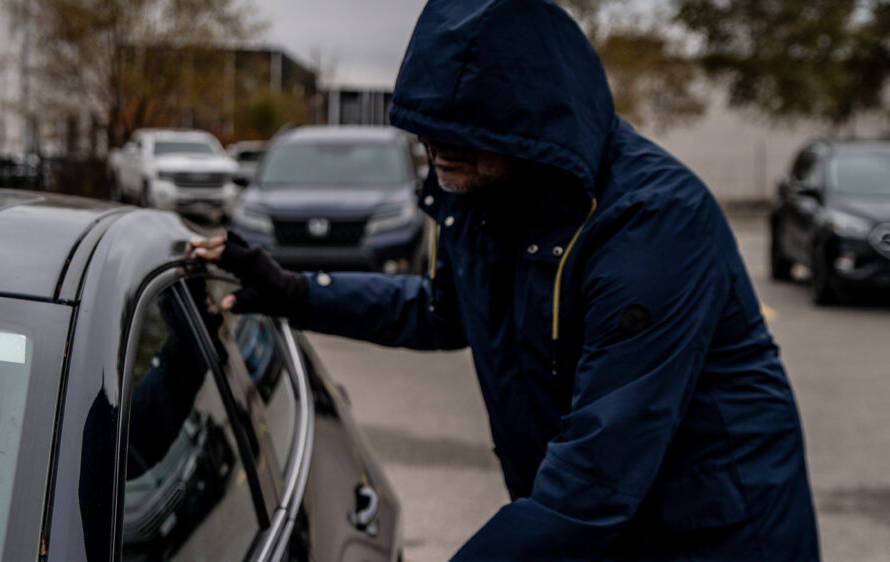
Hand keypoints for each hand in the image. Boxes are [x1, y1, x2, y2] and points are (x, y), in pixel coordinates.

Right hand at [187, 232, 308, 316]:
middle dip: (206, 244)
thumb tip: (220, 307)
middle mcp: (251, 252)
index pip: (226, 252)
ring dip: (212, 243)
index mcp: (251, 261)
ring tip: (194, 247)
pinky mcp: (250, 254)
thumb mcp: (255, 302)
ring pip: (229, 240)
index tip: (194, 255)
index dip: (209, 253)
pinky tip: (207, 253)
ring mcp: (251, 251)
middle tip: (189, 248)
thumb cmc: (273, 297)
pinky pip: (233, 245)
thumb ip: (237, 301)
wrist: (288, 292)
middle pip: (225, 240)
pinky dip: (219, 247)